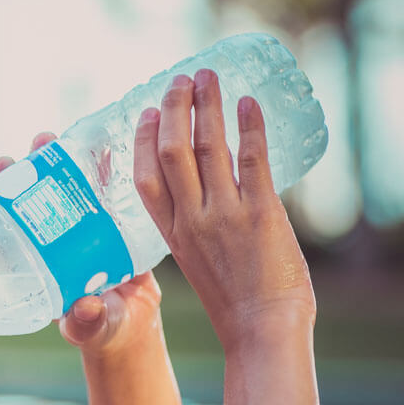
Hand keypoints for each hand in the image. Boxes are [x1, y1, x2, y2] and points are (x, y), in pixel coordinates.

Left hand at [0, 133, 164, 355]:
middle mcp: (49, 239)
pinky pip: (99, 185)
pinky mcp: (106, 217)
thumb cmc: (104, 329)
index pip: (3, 226)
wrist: (136, 321)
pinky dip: (98, 163)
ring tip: (49, 138)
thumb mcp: (93, 327)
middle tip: (23, 153)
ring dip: (53, 158)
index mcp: (32, 262)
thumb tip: (84, 309)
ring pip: (59, 184)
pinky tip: (100, 142)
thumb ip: (87, 322)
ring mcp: (76, 225)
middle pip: (27, 197)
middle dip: (21, 170)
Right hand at [133, 69, 314, 350]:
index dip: (143, 140)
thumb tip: (201, 195)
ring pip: (208, 147)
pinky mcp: (261, 213)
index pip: (146, 177)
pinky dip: (250, 127)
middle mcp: (191, 219)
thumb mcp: (196, 262)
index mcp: (170, 233)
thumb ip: (192, 228)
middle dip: (174, 108)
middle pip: (171, 151)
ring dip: (207, 105)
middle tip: (180, 80)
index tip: (146, 113)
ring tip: (209, 77)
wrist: (262, 328)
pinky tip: (248, 103)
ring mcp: (224, 215)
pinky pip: (252, 160)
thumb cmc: (233, 302)